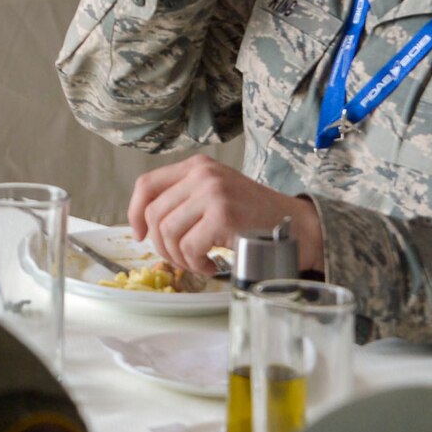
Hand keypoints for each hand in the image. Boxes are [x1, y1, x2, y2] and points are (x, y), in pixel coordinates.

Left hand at [127, 154, 324, 274]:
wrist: (297, 227)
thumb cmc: (253, 217)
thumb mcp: (216, 195)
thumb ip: (185, 200)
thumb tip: (145, 225)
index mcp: (196, 166)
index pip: (146, 184)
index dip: (134, 213)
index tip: (140, 236)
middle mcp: (202, 174)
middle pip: (154, 215)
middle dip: (162, 246)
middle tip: (182, 260)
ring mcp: (213, 192)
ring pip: (168, 233)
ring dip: (180, 258)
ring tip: (199, 263)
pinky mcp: (223, 215)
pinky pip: (189, 247)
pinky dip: (196, 264)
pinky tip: (211, 265)